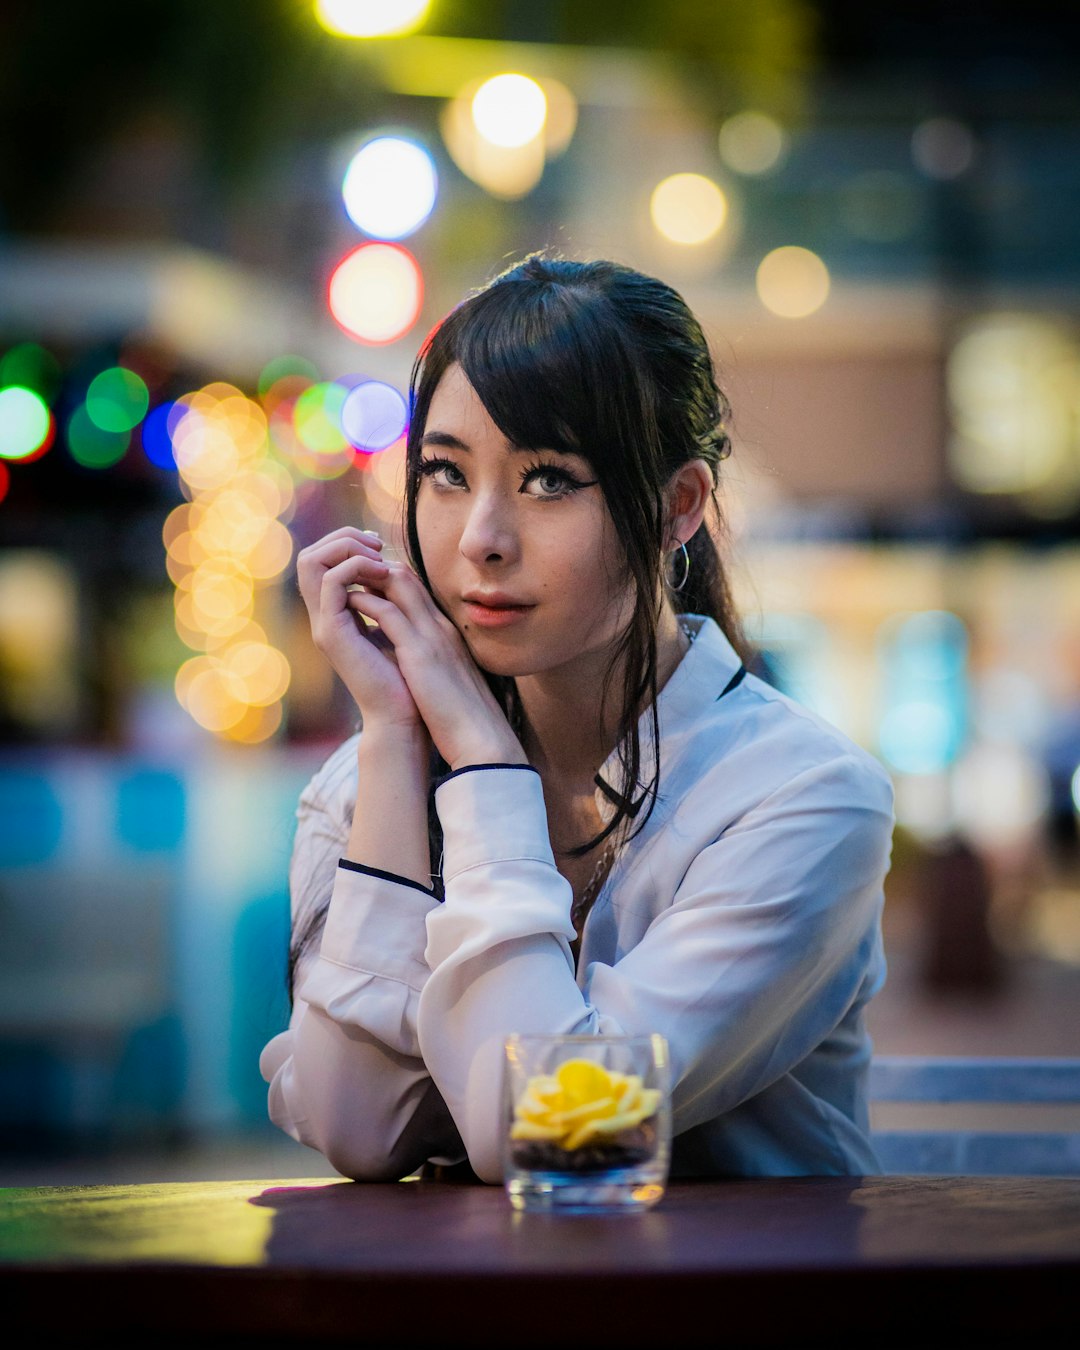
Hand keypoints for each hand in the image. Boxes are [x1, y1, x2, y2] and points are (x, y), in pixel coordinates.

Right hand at [295, 527, 419, 731]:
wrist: (403, 714)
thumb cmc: (407, 676)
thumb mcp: (398, 624)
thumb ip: (388, 597)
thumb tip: (394, 566)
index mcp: (337, 614)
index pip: (322, 561)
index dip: (346, 543)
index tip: (379, 546)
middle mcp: (324, 616)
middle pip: (309, 555)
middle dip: (343, 538)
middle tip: (376, 545)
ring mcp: (324, 624)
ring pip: (311, 561)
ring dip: (347, 548)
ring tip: (378, 557)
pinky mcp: (332, 632)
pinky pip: (332, 581)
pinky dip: (356, 567)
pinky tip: (382, 573)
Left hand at [344, 559, 526, 770]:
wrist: (482, 738)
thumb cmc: (463, 716)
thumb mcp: (446, 679)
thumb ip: (432, 662)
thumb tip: (413, 662)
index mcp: (447, 634)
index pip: (417, 590)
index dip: (389, 579)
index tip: (365, 583)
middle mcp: (441, 627)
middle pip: (408, 578)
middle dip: (376, 568)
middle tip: (348, 572)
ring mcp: (433, 636)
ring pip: (399, 584)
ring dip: (369, 577)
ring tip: (343, 580)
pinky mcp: (421, 653)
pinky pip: (389, 614)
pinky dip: (367, 602)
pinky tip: (346, 603)